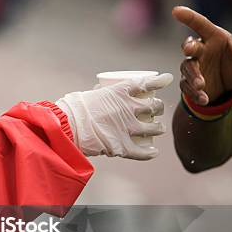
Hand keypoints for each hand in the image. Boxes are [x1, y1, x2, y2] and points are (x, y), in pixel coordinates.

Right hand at [56, 74, 172, 160]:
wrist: (64, 127)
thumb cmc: (71, 109)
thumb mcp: (88, 94)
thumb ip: (99, 95)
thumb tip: (100, 93)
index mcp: (119, 92)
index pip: (146, 84)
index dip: (159, 82)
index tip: (167, 79)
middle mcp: (128, 108)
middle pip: (153, 106)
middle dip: (158, 107)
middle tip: (156, 110)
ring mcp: (127, 128)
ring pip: (153, 127)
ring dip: (158, 128)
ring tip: (158, 128)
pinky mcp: (123, 146)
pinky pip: (142, 151)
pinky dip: (150, 152)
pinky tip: (153, 151)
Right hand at [172, 6, 231, 105]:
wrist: (230, 85)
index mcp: (215, 38)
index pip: (200, 24)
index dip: (188, 17)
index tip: (176, 11)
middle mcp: (202, 50)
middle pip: (190, 47)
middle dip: (189, 48)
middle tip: (190, 51)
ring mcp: (194, 66)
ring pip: (188, 68)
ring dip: (193, 76)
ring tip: (201, 86)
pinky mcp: (189, 82)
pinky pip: (187, 86)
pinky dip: (195, 93)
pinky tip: (204, 98)